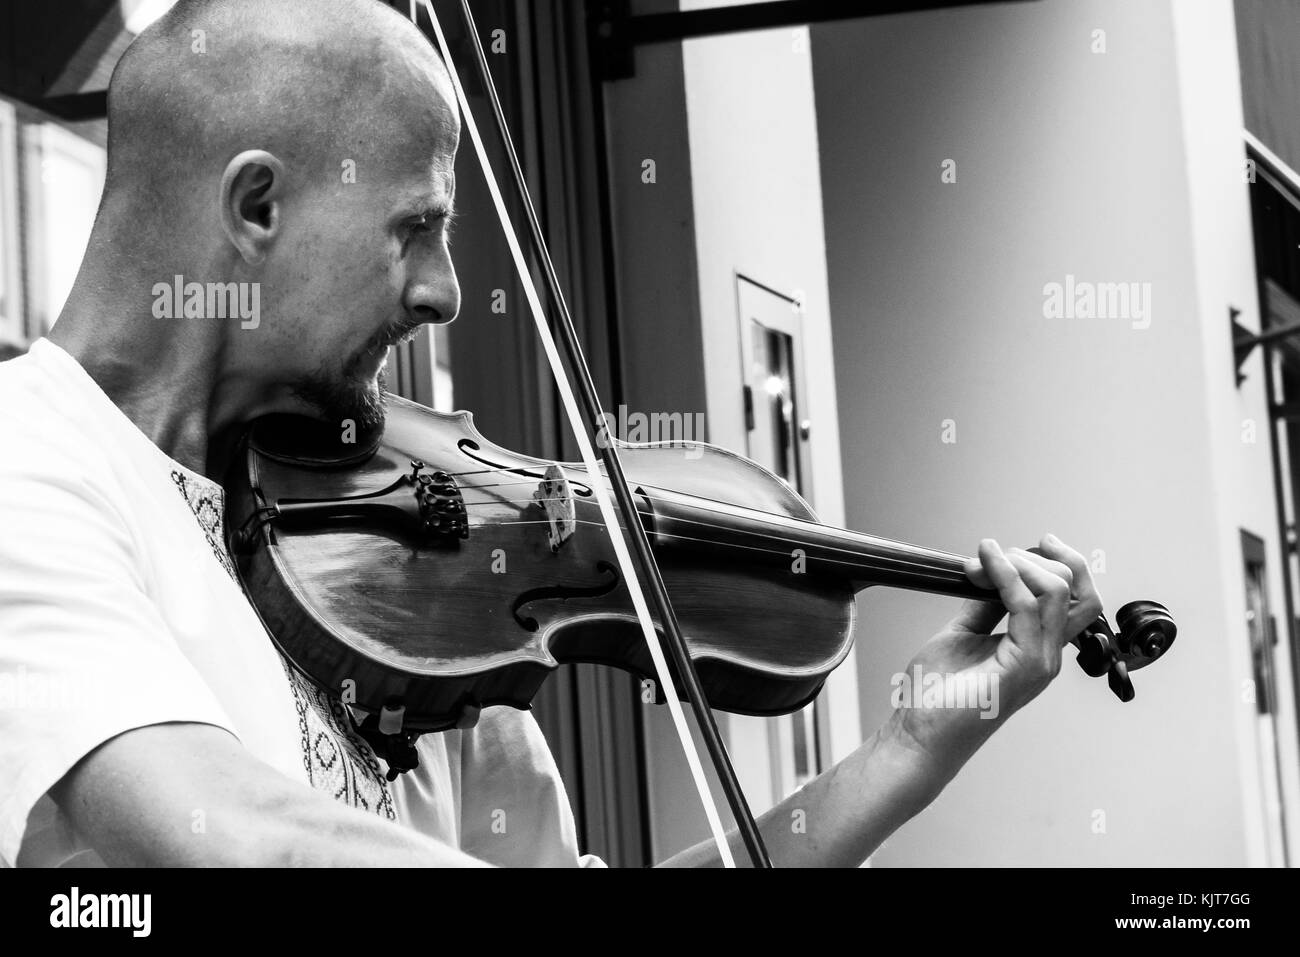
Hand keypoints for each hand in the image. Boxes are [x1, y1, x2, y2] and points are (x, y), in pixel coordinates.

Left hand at [883, 534, 1102, 790]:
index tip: (1024, 543)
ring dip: (1017, 562)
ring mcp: (1040, 662)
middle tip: (991, 553)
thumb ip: (985, 605)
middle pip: (1078, 589)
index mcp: (1039, 648)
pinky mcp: (1023, 667)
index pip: (1077, 597)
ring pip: (1056, 591)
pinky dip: (1004, 576)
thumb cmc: (937, 693)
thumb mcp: (964, 634)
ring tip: (982, 558)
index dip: (1059, 561)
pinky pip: (1026, 606)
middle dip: (1037, 556)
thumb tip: (991, 572)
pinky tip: (981, 565)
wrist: (918, 733)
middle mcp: (1048, 655)